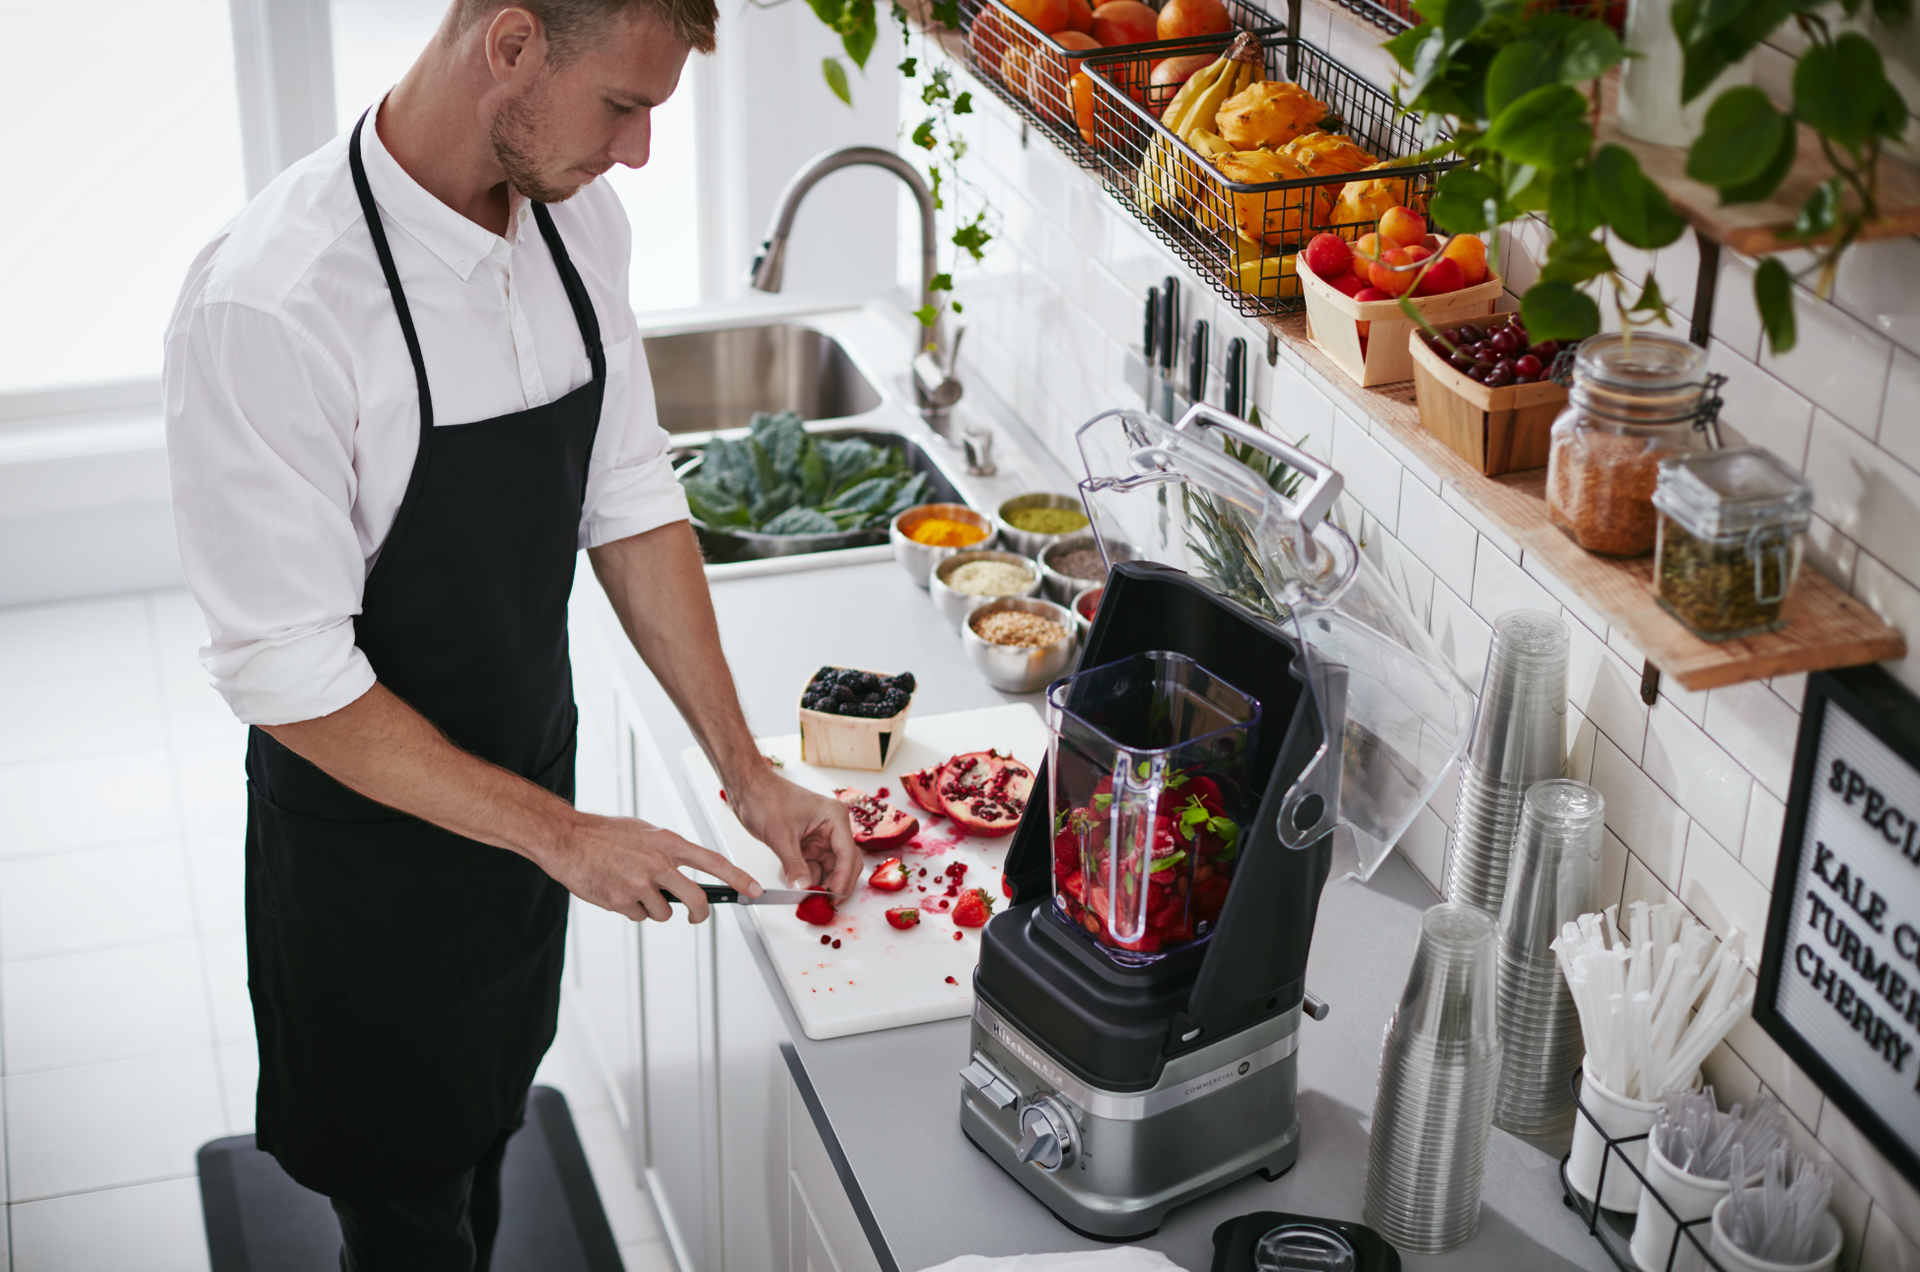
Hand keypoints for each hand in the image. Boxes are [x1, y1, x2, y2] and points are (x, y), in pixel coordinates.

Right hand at [545, 812, 762, 923]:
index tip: (754, 891)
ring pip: (664, 913)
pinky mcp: (622, 901)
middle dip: (699, 914)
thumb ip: (667, 851)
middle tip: (696, 916)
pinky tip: (617, 892)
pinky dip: (631, 910)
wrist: (567, 838)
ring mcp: (640, 883)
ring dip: (653, 908)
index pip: (714, 862)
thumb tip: (684, 870)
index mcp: (668, 843)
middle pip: (696, 900)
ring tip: (633, 889)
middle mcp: (659, 863)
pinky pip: (639, 916)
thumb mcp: (645, 832)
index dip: (738, 879)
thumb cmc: (604, 834)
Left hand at [723, 768, 860, 898]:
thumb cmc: (765, 798)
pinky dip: (809, 877)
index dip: (842, 879)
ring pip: (830, 867)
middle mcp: (832, 826)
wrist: (747, 788)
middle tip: (824, 903)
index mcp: (834, 817)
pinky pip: (815, 865)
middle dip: (836, 883)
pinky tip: (800, 887)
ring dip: (822, 883)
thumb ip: (794, 864)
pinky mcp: (808, 842)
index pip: (847, 855)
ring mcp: (820, 835)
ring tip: (809, 898)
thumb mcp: (780, 836)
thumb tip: (804, 887)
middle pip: (845, 863)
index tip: (833, 898)